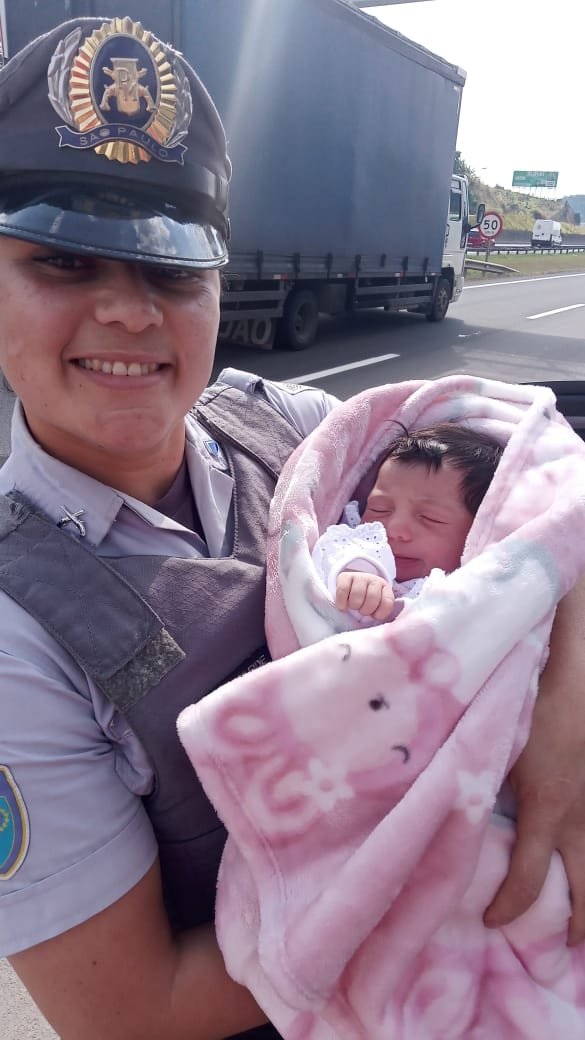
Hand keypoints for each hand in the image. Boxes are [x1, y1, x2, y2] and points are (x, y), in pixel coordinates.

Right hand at [335, 570, 395, 619]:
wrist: (353, 585)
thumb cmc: (367, 601)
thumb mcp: (377, 606)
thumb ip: (380, 613)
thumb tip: (377, 626)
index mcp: (385, 588)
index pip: (387, 602)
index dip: (380, 613)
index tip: (374, 616)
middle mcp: (374, 580)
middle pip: (372, 598)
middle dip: (366, 610)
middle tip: (362, 610)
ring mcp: (360, 576)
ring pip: (357, 595)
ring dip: (354, 605)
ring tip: (353, 606)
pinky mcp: (345, 576)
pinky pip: (343, 590)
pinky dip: (342, 602)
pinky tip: (343, 606)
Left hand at [485, 578, 584, 945]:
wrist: (579, 661)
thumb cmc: (530, 691)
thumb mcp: (492, 735)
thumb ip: (467, 769)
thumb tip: (424, 790)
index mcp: (546, 806)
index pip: (528, 882)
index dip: (509, 910)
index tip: (490, 922)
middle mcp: (580, 812)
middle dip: (579, 926)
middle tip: (568, 949)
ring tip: (584, 921)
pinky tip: (580, 856)